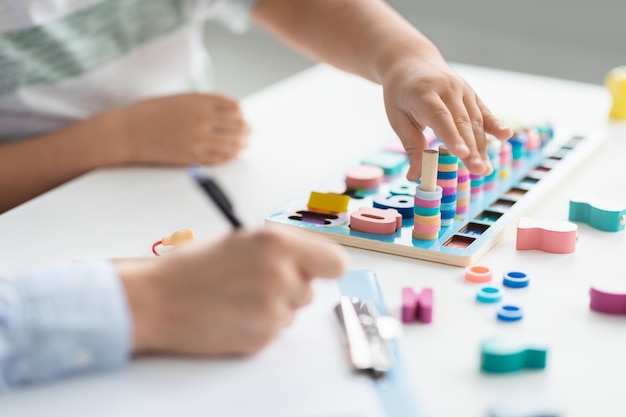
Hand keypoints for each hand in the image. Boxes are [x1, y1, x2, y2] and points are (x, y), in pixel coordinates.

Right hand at [114, 93, 250, 165]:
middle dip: (245, 130)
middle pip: (237, 125)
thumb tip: (226, 111)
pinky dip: (228, 156)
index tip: (241, 117)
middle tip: (248, 133)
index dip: (241, 113)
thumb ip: (202, 103)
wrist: (127, 131)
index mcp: (198, 100)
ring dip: (241, 145)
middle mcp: (201, 118)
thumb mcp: (179, 99)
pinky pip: (219, 158)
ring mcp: (197, 138)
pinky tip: (229, 155)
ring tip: (243, 146)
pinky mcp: (191, 156)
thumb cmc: (150, 113)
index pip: (233, 106)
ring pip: (232, 144)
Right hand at [118, 229, 347, 355]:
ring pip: (292, 312)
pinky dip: (257, 326)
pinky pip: (274, 332)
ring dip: (272, 307)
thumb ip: (280, 250)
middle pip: (309, 290)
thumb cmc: (193, 267)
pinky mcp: (261, 338)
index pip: (335, 263)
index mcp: (277, 243)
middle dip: (289, 287)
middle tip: (255, 282)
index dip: (325, 267)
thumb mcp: (241, 241)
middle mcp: (281, 276)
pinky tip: (232, 315)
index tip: (316, 270)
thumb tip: (310, 261)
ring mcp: (272, 310)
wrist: (157, 300)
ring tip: (237, 298)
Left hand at [381, 53, 512, 180]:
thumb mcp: (397, 117)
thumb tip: (415, 177)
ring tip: (485, 168)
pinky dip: (494, 124)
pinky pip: (484, 111)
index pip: (441, 117)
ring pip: (475, 120)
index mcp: (424, 94)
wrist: (412, 61)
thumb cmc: (401, 94)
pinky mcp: (471, 93)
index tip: (461, 155)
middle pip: (462, 122)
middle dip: (472, 148)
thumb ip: (410, 145)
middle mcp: (447, 89)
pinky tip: (506, 136)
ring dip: (482, 145)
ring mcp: (462, 90)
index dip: (452, 137)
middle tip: (479, 171)